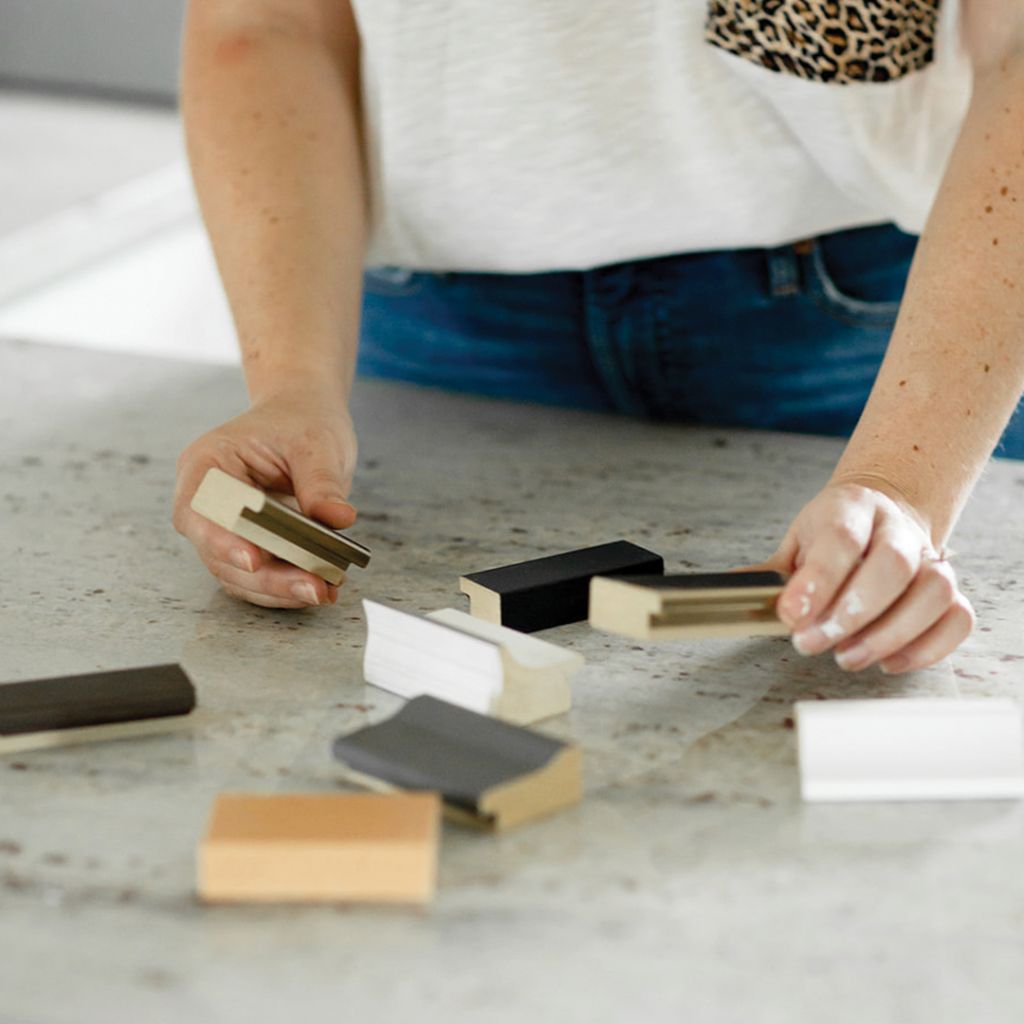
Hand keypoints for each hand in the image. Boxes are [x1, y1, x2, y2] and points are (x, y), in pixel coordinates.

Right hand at [173, 386, 357, 607]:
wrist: (304, 417)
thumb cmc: (301, 422)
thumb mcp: (317, 444)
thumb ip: (321, 483)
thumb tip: (338, 519)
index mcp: (209, 462)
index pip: (201, 508)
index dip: (221, 539)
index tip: (254, 560)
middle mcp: (206, 499)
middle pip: (219, 551)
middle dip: (266, 576)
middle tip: (312, 587)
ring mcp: (223, 527)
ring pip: (237, 573)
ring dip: (278, 590)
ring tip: (322, 591)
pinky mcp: (247, 546)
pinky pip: (257, 578)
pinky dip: (285, 588)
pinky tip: (320, 589)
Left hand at [754, 479, 974, 672]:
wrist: (879, 513)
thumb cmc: (833, 535)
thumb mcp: (796, 542)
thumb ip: (770, 573)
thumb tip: (733, 591)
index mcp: (851, 509)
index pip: (841, 539)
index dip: (819, 580)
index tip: (791, 616)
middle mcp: (897, 529)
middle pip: (893, 566)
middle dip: (851, 614)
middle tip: (811, 643)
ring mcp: (930, 558)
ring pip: (934, 592)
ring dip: (890, 634)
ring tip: (848, 657)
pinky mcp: (951, 590)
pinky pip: (958, 619)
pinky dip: (927, 647)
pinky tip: (888, 660)